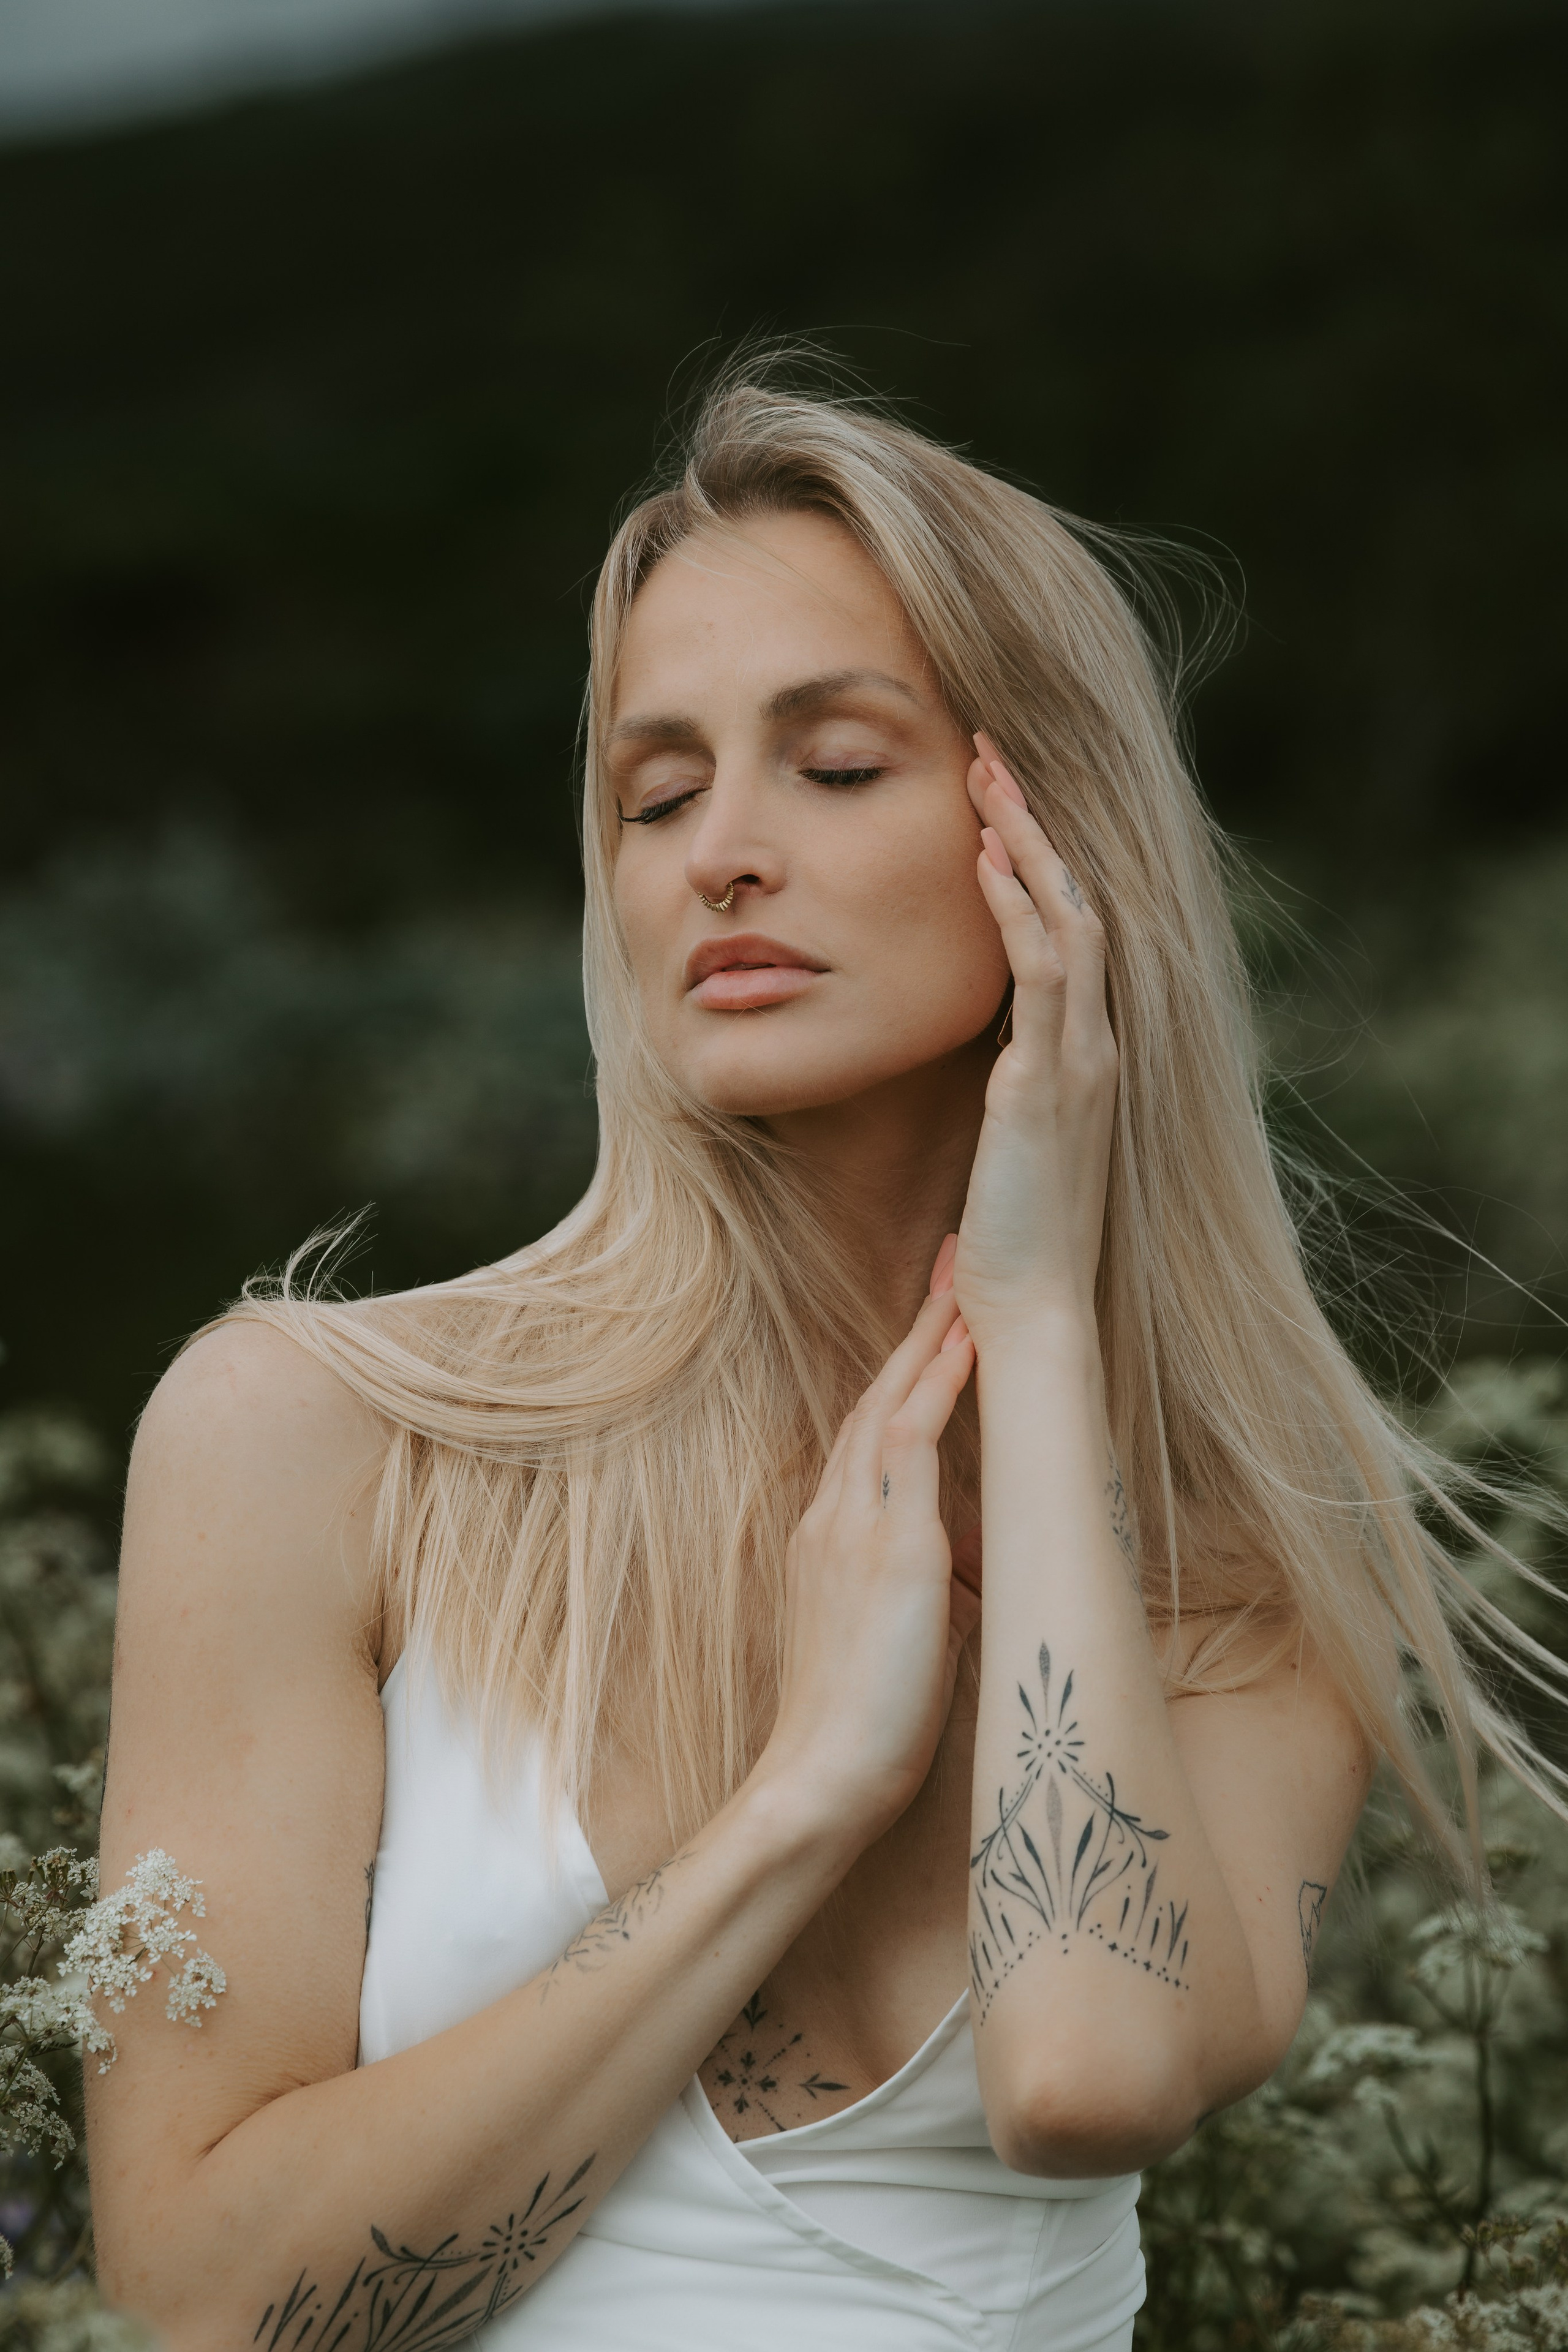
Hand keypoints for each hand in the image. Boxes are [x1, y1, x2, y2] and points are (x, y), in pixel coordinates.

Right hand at [760, 1262, 979, 1842]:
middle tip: (951, 1262)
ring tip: (966, 1280)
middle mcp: (833, 1518)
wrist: (818, 1784)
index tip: (937, 1319)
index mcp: (831, 1537)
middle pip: (877, 1398)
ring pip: (890, 1406)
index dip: (905, 1371)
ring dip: (931, 1338)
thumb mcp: (898, 1636)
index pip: (873, 1432)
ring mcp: (854, 1529)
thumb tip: (971, 1561)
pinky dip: (938, 1389)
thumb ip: (929, 1585)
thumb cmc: (861, 1730)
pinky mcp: (887, 1552)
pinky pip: (910, 1448)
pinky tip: (966, 1345)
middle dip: (918, 1327)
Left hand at [953, 732, 1118, 1346]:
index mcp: (1086, 1056)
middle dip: (1035, 823)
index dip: (1040, 860)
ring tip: (984, 773)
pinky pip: (1042, 973)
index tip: (996, 803)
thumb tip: (987, 1059)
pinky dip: (1015, 907)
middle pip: (1078, 902)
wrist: (1038, 1310)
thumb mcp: (1013, 1140)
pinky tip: (982, 856)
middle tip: (991, 753)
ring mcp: (1081, 1060)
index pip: (1073, 932)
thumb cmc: (1015, 1238)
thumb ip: (1011, 1087)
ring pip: (1068, 919)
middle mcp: (1097, 1045)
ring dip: (1025, 840)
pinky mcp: (1048, 1082)